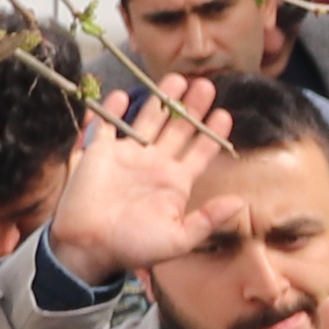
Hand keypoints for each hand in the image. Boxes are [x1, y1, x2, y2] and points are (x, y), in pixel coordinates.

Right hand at [37, 77, 235, 284]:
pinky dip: (112, 111)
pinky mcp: (97, 154)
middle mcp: (154, 164)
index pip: (200, 152)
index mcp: (175, 182)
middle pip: (177, 128)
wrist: (88, 249)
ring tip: (176, 79)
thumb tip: (240, 204)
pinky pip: (106, 126)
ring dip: (161, 101)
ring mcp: (126, 156)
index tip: (225, 115)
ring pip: (148, 121)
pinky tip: (124, 95)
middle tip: (205, 84)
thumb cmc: (134, 247)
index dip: (212, 134)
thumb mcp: (178, 239)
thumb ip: (208, 221)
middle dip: (192, 107)